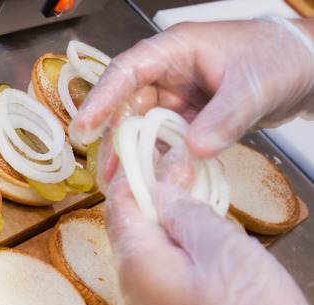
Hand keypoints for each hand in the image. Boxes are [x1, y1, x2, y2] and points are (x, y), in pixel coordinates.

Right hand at [69, 17, 313, 189]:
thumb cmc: (279, 57)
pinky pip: (165, 140)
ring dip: (134, 154)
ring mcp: (178, 96)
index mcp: (176, 49)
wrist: (307, 68)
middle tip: (108, 171)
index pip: (127, 71)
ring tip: (125, 182)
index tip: (85, 127)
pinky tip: (154, 179)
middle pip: (127, 104)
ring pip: (143, 126)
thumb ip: (224, 118)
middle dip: (115, 138)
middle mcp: (170, 72)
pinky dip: (159, 159)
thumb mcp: (253, 87)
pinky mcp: (189, 117)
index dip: (102, 98)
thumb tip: (194, 149)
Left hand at [105, 170, 313, 304]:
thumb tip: (158, 187)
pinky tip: (200, 229)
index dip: (130, 169)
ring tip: (196, 188)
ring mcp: (146, 304)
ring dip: (167, 214)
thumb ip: (184, 211)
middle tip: (182, 163)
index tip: (146, 143)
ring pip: (146, 244)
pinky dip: (175, 241)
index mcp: (136, 264)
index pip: (117, 204)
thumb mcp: (222, 248)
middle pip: (129, 223)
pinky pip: (160, 267)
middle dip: (151, 189)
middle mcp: (130, 286)